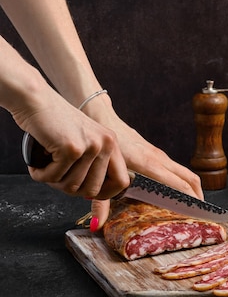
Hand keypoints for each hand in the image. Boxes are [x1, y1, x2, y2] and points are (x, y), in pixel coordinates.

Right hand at [15, 89, 130, 200]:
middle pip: (93, 190)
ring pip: (72, 187)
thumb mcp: (83, 141)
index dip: (106, 194)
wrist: (35, 100)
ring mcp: (90, 146)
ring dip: (53, 182)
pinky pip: (54, 178)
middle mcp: (105, 143)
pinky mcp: (71, 148)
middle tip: (55, 177)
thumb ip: (93, 164)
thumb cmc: (53, 122)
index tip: (89, 195)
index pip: (122, 181)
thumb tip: (95, 196)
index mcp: (111, 142)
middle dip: (70, 189)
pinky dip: (41, 174)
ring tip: (45, 166)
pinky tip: (37, 163)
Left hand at [83, 97, 203, 229]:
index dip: (190, 200)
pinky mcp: (156, 153)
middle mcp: (159, 159)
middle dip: (198, 196)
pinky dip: (183, 181)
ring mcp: (159, 155)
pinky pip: (176, 169)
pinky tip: (176, 193)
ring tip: (193, 206)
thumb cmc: (103, 148)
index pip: (179, 185)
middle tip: (201, 215)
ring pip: (185, 172)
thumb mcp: (101, 178)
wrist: (102, 118)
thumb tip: (97, 225)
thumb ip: (100, 203)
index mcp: (149, 166)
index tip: (198, 214)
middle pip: (190, 178)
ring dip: (192, 188)